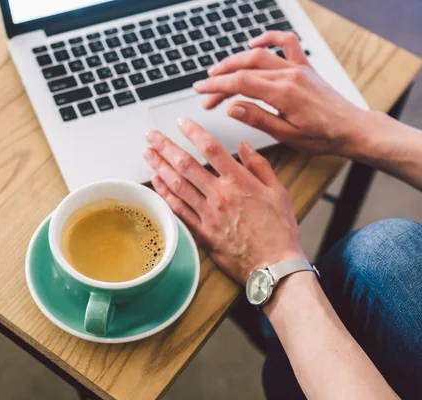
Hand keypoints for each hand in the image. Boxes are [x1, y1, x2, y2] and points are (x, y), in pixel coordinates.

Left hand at [143, 118, 302, 284]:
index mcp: (239, 182)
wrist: (273, 266)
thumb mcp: (278, 191)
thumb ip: (259, 165)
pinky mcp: (201, 231)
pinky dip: (165, 194)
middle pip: (186, 165)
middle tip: (151, 135)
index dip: (193, 132)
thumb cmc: (279, 230)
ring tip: (148, 153)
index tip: (181, 122)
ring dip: (159, 167)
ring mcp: (207, 214)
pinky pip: (178, 209)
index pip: (211, 148)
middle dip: (165, 147)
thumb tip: (243, 146)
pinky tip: (156, 182)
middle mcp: (219, 196)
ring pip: (177, 185)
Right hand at [193, 31, 366, 155]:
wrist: (351, 128)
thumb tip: (232, 107)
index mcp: (283, 93)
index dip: (216, 85)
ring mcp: (298, 68)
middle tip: (204, 90)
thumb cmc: (322, 136)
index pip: (240, 83)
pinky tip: (254, 43)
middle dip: (220, 77)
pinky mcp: (305, 67)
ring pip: (259, 56)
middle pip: (244, 69)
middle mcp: (289, 75)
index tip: (200, 90)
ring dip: (235, 61)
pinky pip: (287, 43)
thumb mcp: (286, 135)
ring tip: (218, 71)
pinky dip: (269, 38)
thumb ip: (257, 118)